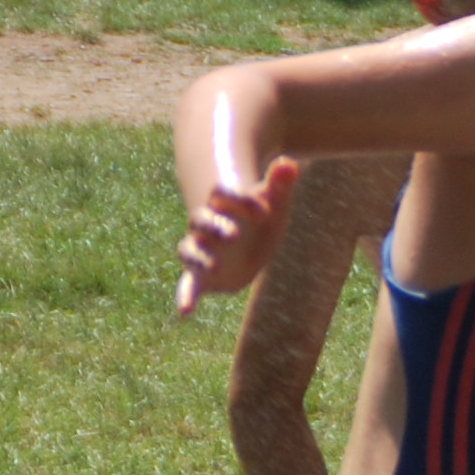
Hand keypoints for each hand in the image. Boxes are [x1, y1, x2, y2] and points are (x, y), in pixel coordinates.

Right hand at [174, 151, 299, 314]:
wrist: (250, 246)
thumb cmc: (261, 221)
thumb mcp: (274, 206)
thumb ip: (279, 185)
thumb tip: (290, 162)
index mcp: (223, 205)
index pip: (222, 193)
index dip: (240, 199)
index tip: (264, 211)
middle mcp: (206, 226)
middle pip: (201, 219)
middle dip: (217, 226)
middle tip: (236, 234)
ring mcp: (201, 250)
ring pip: (188, 249)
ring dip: (200, 257)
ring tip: (216, 266)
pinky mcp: (201, 275)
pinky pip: (187, 285)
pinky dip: (184, 297)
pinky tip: (184, 312)